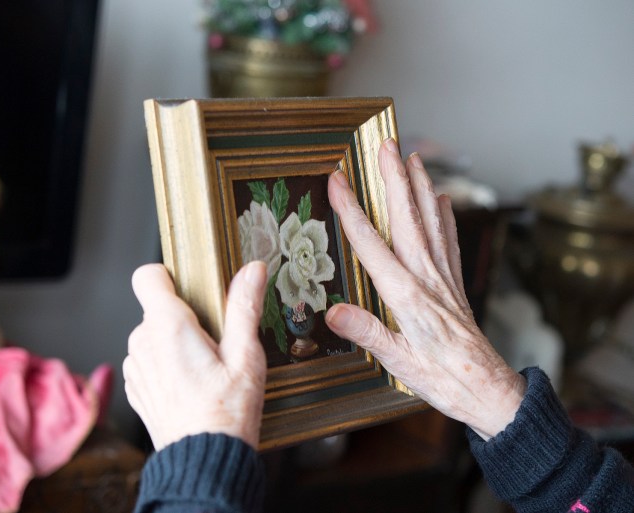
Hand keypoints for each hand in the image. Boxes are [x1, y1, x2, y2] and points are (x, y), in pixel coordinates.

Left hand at [123, 262, 267, 449]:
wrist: (203, 461)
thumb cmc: (226, 413)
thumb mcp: (245, 356)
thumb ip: (244, 307)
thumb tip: (252, 270)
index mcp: (168, 327)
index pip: (147, 276)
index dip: (168, 275)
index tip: (191, 287)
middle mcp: (143, 343)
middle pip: (158, 308)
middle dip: (184, 315)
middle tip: (215, 341)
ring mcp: (136, 366)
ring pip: (153, 335)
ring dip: (174, 342)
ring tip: (205, 368)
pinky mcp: (136, 387)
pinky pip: (149, 360)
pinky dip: (166, 364)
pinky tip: (191, 385)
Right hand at [325, 139, 525, 439]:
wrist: (487, 388)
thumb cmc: (442, 378)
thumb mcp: (397, 362)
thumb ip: (366, 333)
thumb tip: (333, 312)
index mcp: (406, 295)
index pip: (371, 243)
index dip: (352, 209)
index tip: (337, 180)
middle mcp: (426, 276)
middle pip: (407, 218)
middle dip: (394, 178)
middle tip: (386, 145)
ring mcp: (443, 276)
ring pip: (431, 221)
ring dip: (420, 186)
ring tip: (412, 157)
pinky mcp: (454, 283)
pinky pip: (448, 239)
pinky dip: (444, 215)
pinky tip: (442, 200)